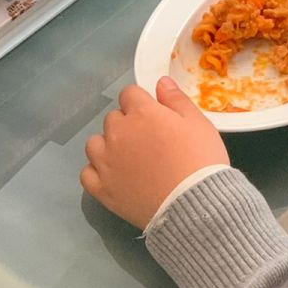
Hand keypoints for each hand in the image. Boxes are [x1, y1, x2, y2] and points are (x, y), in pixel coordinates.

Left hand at [81, 78, 229, 229]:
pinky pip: (87, 173)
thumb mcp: (198, 123)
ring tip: (128, 159)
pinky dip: (97, 172)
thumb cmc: (201, 160)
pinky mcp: (101, 189)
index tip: (154, 117)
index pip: (129, 94)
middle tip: (149, 142)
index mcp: (141, 113)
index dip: (142, 103)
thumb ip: (176, 99)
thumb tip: (160, 82)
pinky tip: (113, 177)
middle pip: (113, 119)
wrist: (195, 205)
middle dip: (128, 125)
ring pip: (95, 144)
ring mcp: (106, 162)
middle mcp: (117, 134)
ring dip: (108, 146)